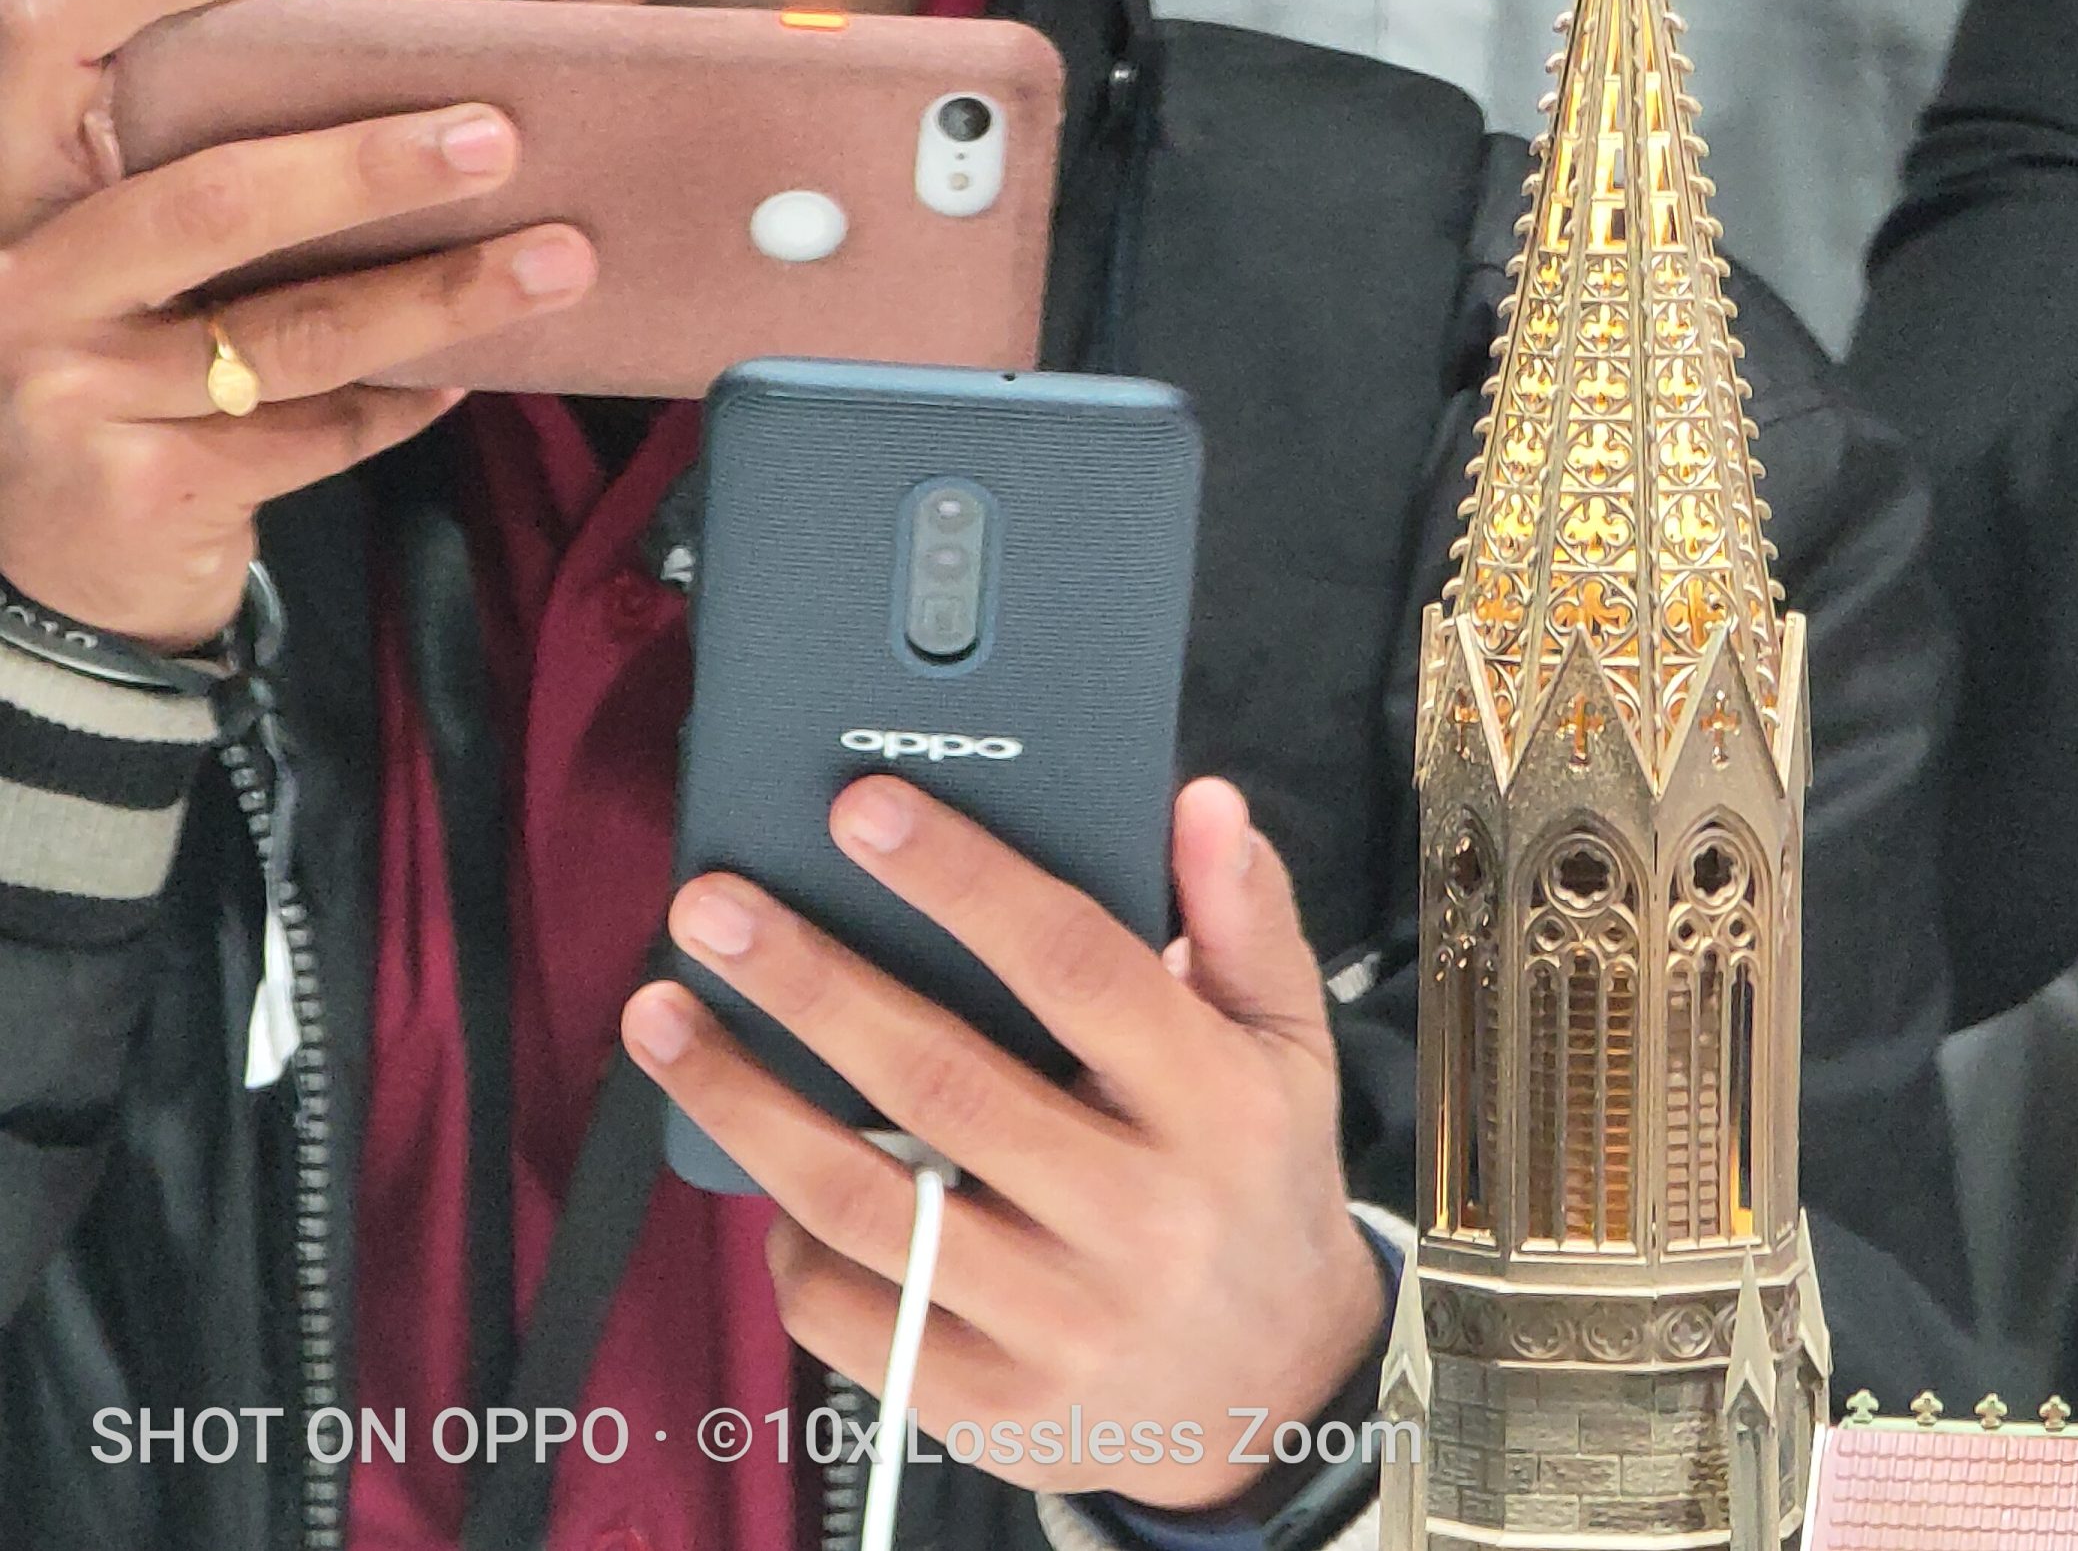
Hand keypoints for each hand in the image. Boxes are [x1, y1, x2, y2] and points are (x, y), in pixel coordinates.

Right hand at [0, 0, 595, 648]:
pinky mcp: (143, 483)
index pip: (32, 50)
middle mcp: (17, 282)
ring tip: (555, 259)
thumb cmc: (108, 373)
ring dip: (441, 291)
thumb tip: (389, 102)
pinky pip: (316, 428)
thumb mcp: (107, 264)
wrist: (51, 573)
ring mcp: (72, 388)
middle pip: (212, 200)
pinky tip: (471, 374)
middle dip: (368, 166)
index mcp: (6, 195)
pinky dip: (404, 402)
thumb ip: (183, 179)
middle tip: (495, 138)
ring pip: (292, 328)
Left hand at [621, 775, 1385, 1511]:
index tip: (864, 810)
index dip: (964, 880)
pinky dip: (786, 1235)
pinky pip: (848, 1311)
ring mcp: (1056, 1319)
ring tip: (666, 1016)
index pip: (1075, 966)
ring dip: (745, 1099)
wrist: (1273, 1391)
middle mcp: (1136, 1214)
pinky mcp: (988, 1402)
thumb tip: (1199, 800)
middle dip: (809, 981)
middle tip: (713, 908)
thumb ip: (1243, 916)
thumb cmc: (1256, 1181)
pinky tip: (755, 1167)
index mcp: (1212, 1104)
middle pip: (941, 1079)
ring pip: (865, 1198)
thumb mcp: (1286, 1042)